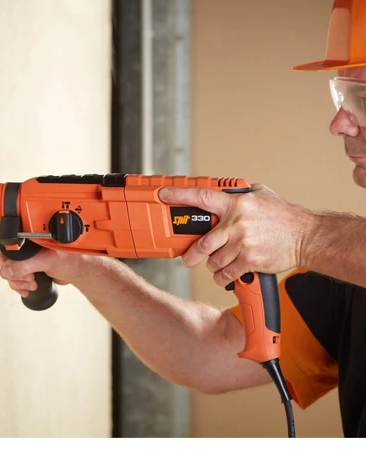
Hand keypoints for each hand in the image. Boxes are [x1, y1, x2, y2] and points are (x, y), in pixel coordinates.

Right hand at [0, 240, 88, 297]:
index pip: (4, 241)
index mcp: (29, 234)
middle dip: (14, 273)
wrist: (80, 271)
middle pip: (4, 258)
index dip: (4, 256)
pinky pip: (15, 277)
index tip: (12, 267)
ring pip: (8, 271)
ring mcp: (26, 256)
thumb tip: (7, 270)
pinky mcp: (28, 267)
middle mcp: (26, 244)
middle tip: (28, 277)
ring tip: (31, 284)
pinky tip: (27, 288)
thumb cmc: (72, 259)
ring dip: (17, 281)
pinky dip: (18, 285)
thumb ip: (26, 265)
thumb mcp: (48, 260)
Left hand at [158, 183, 312, 286]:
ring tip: (220, 262)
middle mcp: (236, 223)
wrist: (305, 236)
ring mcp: (243, 244)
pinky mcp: (250, 261)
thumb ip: (238, 194)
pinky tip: (227, 273)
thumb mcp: (260, 195)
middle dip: (190, 255)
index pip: (201, 197)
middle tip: (187, 258)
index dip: (179, 195)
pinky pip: (226, 274)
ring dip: (212, 265)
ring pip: (213, 261)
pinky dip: (223, 277)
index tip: (163, 194)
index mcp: (236, 204)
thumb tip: (221, 192)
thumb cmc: (283, 216)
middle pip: (201, 243)